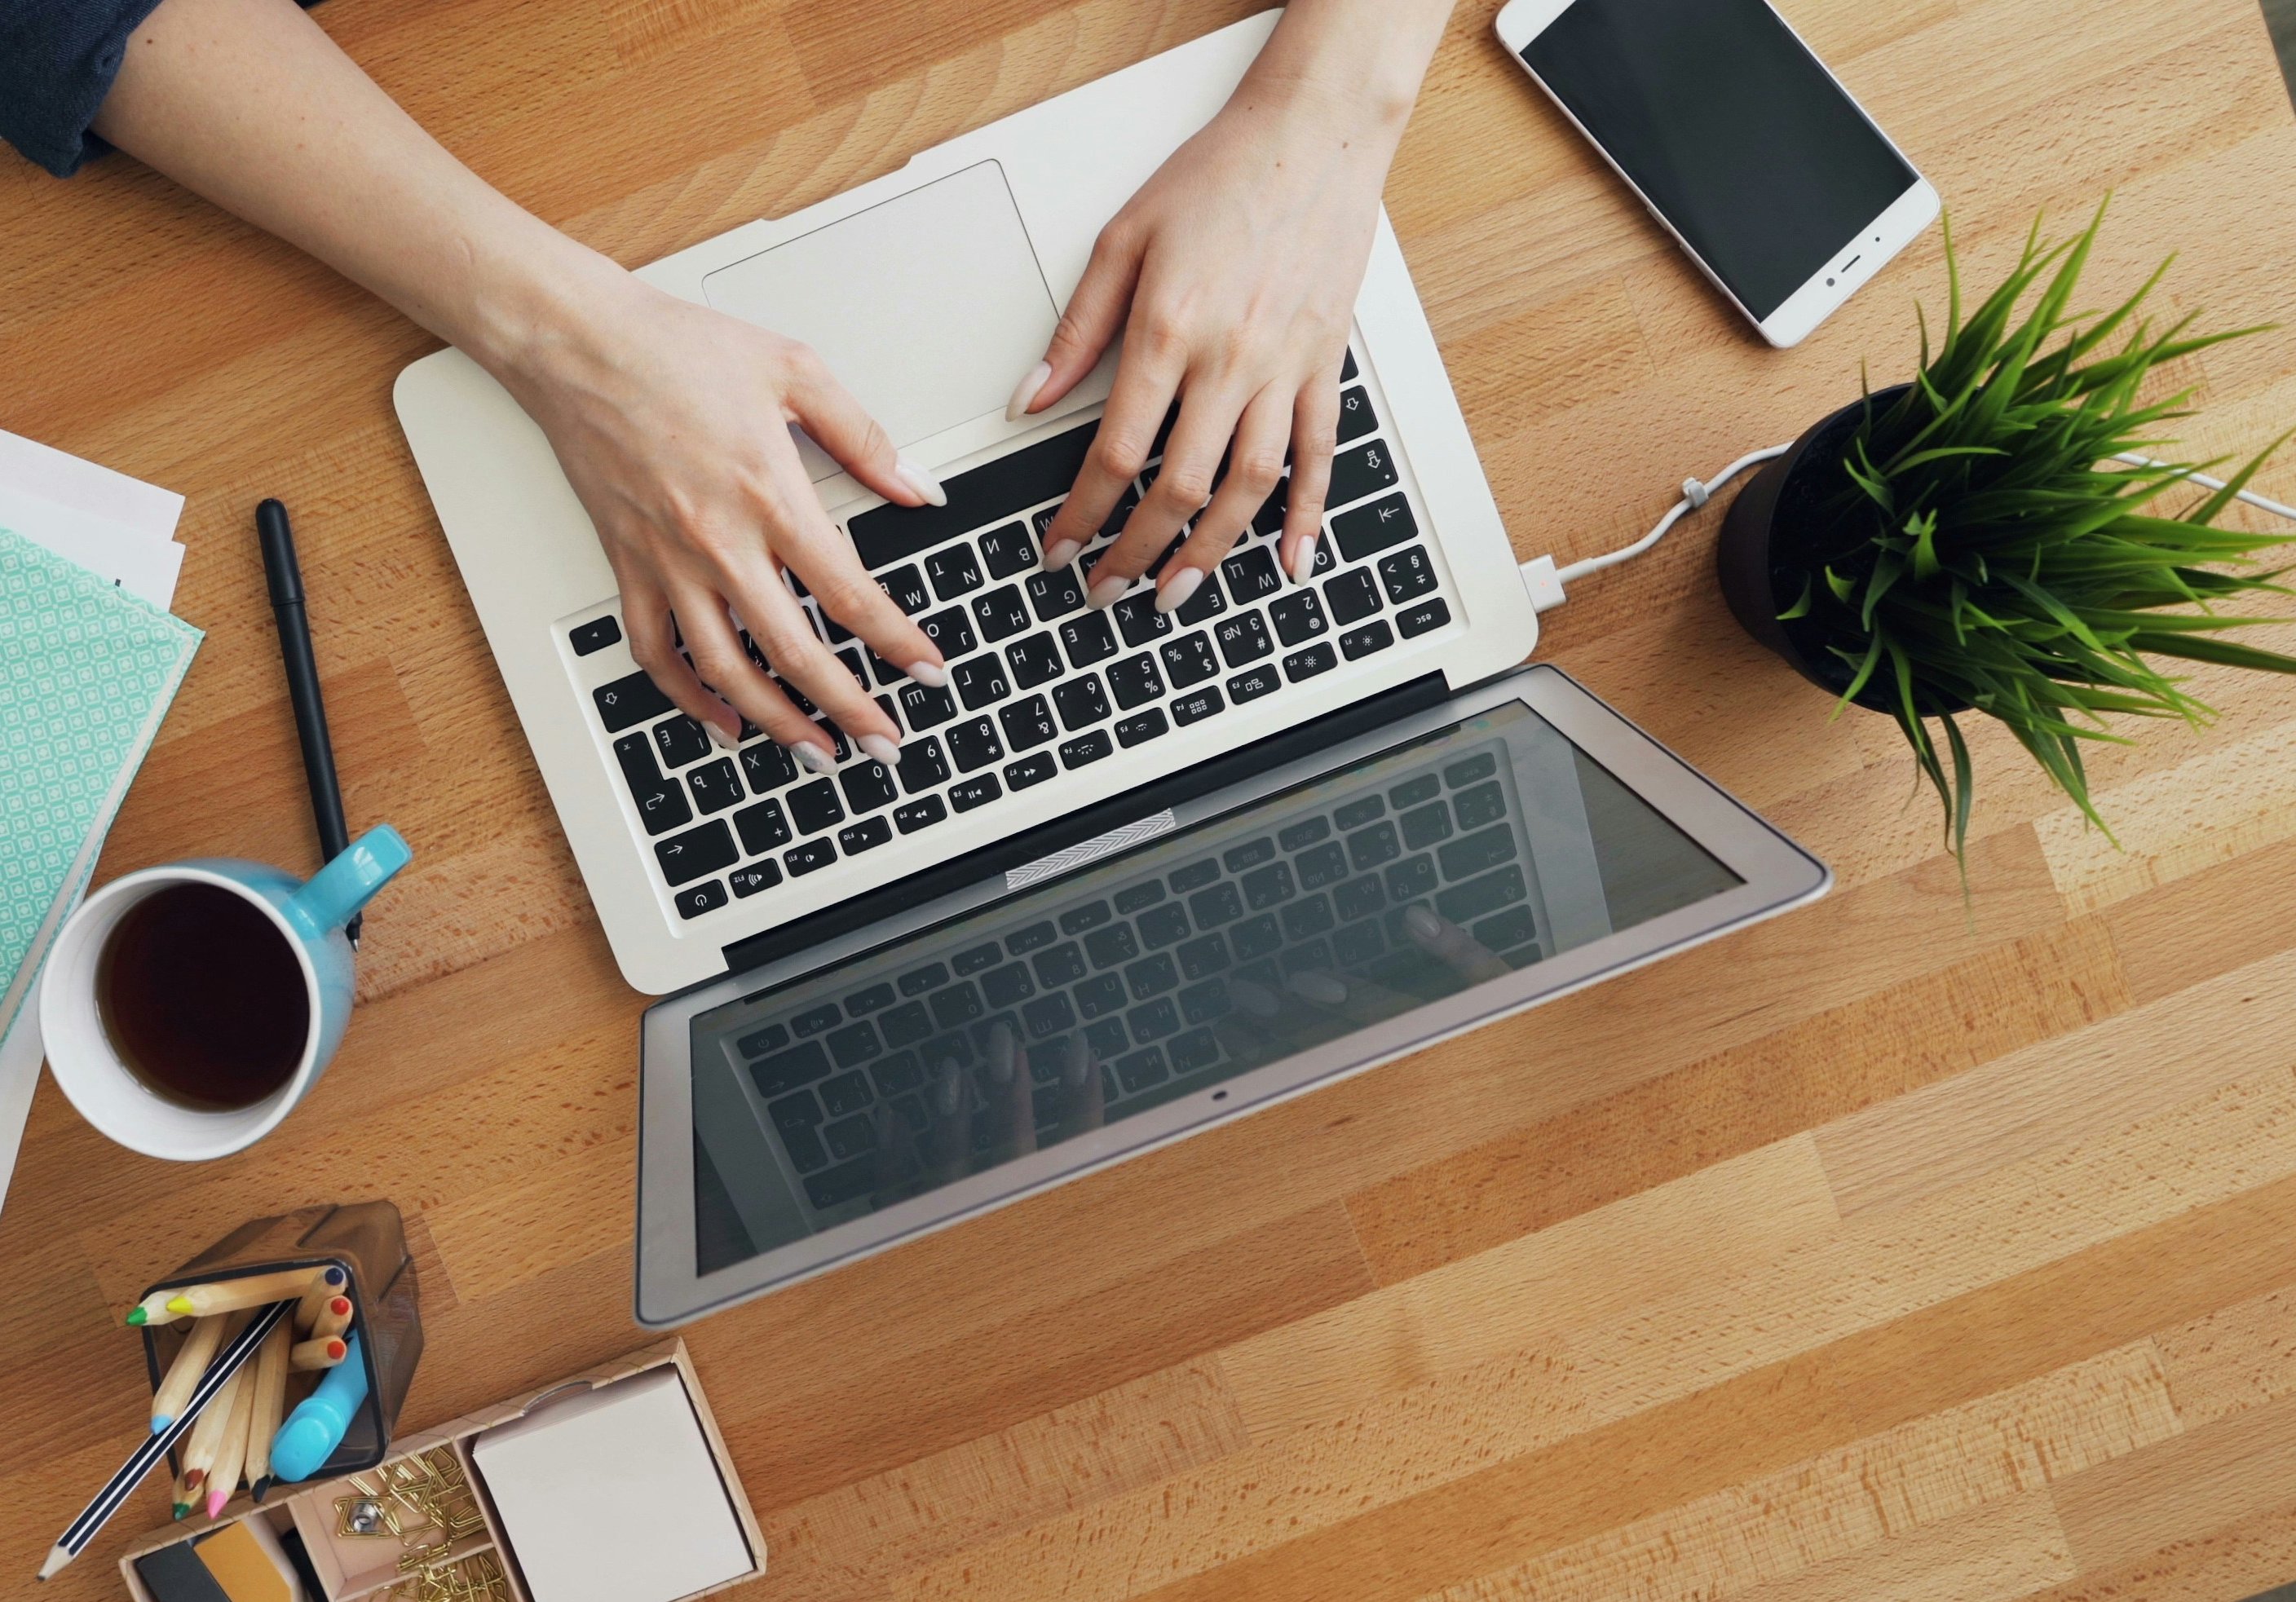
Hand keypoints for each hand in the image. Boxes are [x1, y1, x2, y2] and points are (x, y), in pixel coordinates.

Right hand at [493, 268, 950, 765]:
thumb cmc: (678, 348)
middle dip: (848, 708)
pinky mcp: (628, 565)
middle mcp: (718, 542)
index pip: (849, 594)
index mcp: (770, 495)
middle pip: (794, 652)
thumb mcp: (795, 369)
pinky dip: (689, 699)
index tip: (927, 672)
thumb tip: (916, 488)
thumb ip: (862, 436)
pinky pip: (656, 653)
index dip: (896, 643)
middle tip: (885, 742)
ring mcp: (668, 562)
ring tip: (816, 753)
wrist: (578, 343)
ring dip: (775, 723)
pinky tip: (724, 721)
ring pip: (725, 671)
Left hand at [1013, 78, 1402, 613]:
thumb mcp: (1123, 239)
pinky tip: (1289, 560)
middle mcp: (1230, 361)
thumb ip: (1076, 330)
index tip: (1060, 550)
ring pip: (1250, 488)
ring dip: (1211, 552)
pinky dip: (1306, 515)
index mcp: (1167, 332)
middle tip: (1107, 591)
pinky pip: (1320, 456)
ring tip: (1177, 594)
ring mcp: (1285, 369)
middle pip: (1180, 487)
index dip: (1082, 516)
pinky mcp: (1326, 365)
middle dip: (1137, 553)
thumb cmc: (1219, 176)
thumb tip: (1030, 400)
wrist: (1312, 134)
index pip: (1116, 454)